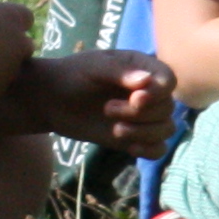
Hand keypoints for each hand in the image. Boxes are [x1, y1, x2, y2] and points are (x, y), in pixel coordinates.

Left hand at [27, 49, 174, 156]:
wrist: (50, 100)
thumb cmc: (71, 75)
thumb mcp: (91, 67)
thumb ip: (118, 72)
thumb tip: (146, 81)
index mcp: (142, 67)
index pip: (167, 79)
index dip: (158, 92)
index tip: (136, 99)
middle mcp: (148, 92)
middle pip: (167, 107)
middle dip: (140, 114)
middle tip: (107, 109)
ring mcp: (144, 116)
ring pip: (166, 129)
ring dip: (144, 132)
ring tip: (115, 130)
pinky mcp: (136, 136)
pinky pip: (158, 148)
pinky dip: (149, 150)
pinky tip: (130, 148)